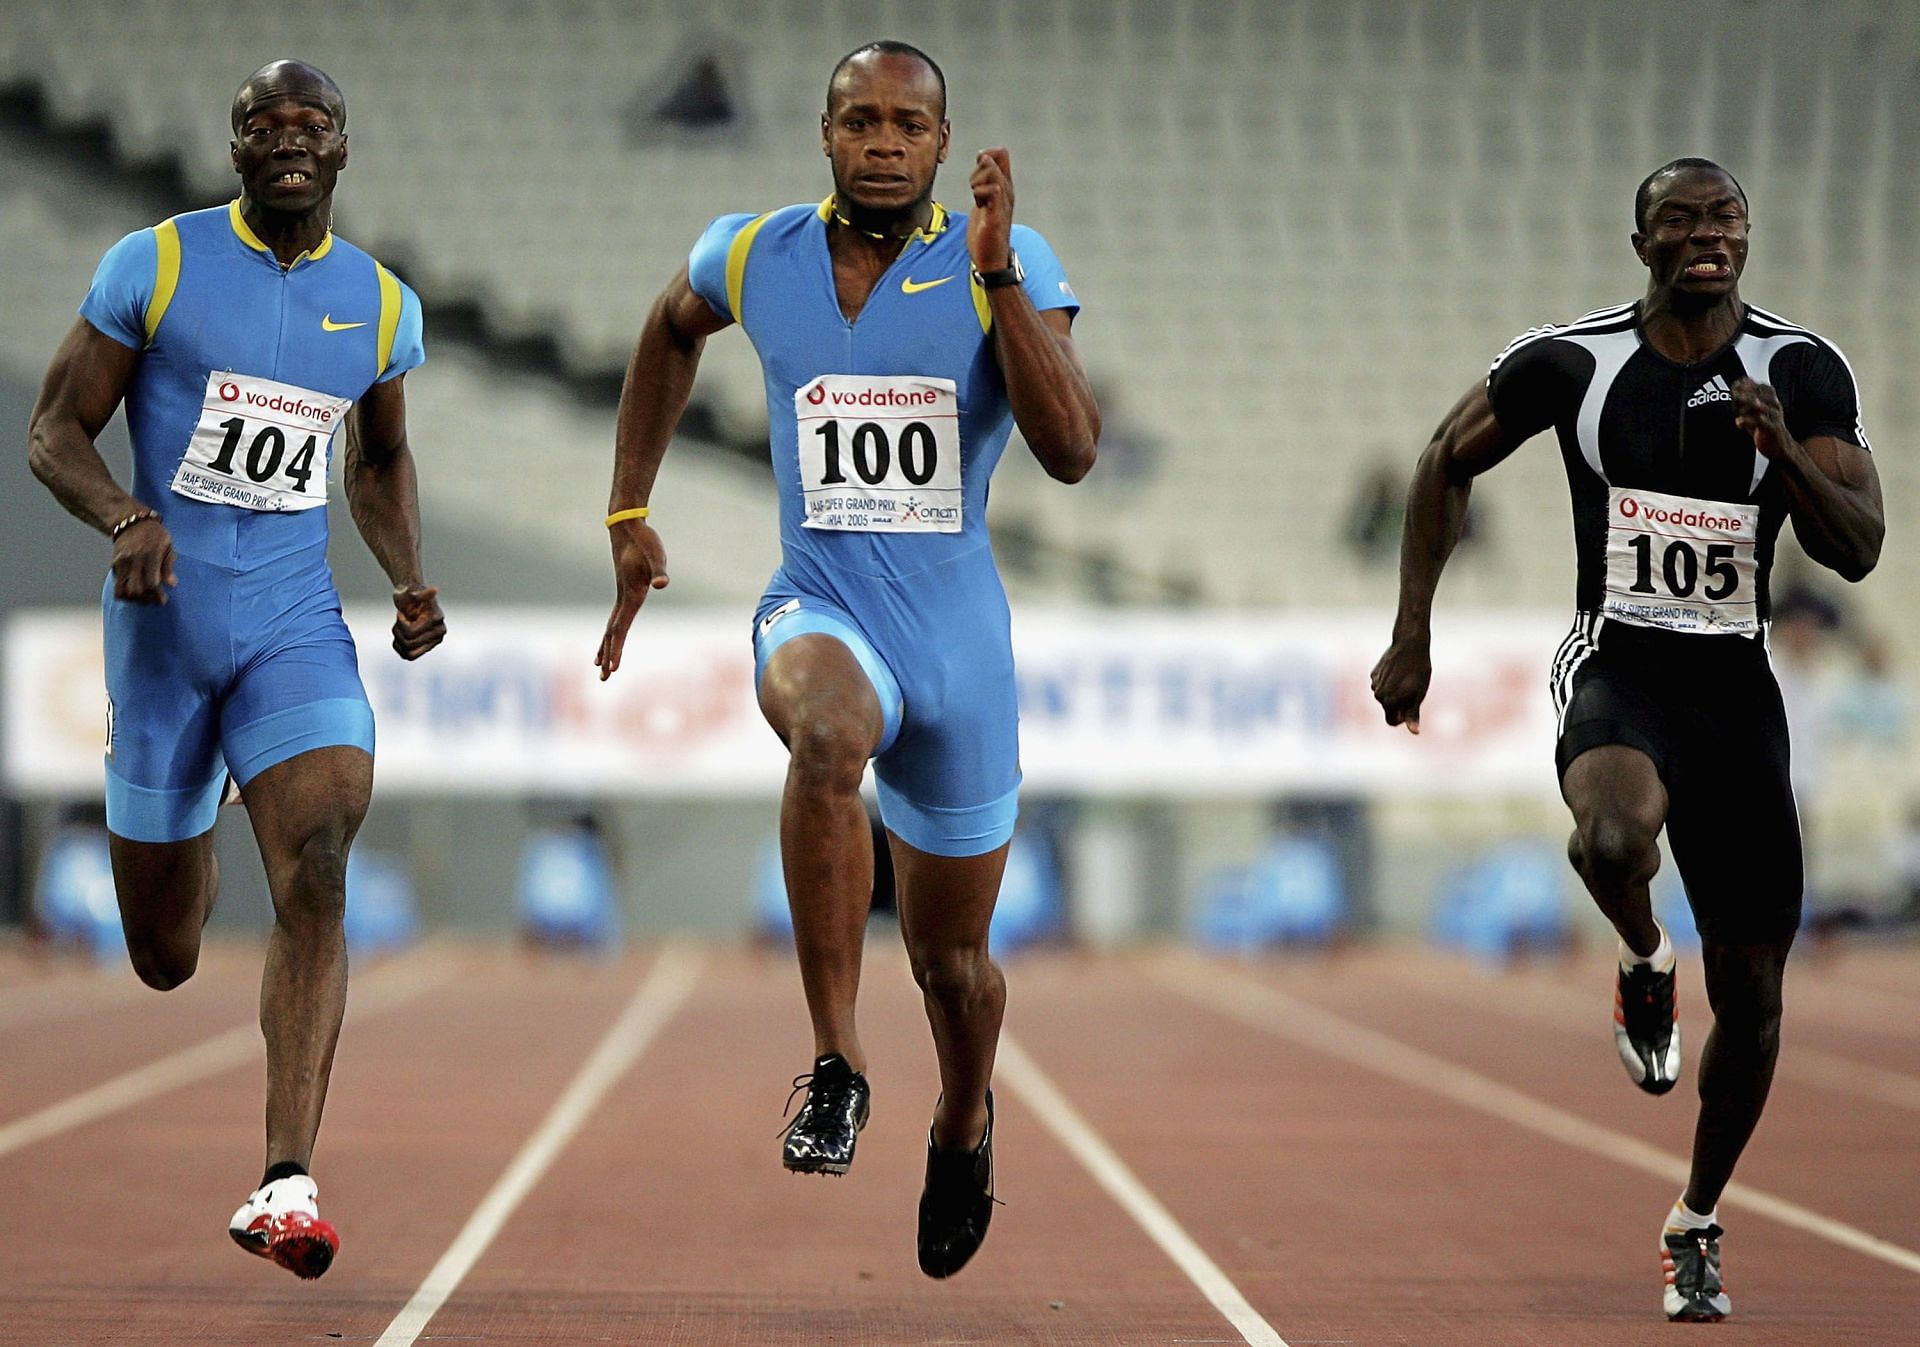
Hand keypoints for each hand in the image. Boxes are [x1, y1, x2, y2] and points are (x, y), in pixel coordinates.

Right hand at [110, 515, 176, 604]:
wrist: (131, 522)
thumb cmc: (154, 534)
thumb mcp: (168, 545)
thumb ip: (169, 565)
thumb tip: (172, 584)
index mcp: (150, 554)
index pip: (151, 582)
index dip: (157, 594)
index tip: (163, 600)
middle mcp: (134, 559)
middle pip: (136, 589)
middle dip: (146, 599)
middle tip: (154, 601)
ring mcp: (122, 563)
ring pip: (124, 590)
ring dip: (135, 599)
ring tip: (144, 599)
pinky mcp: (114, 565)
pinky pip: (117, 586)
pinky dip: (125, 594)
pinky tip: (134, 595)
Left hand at [390, 583, 444, 659]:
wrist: (409, 598)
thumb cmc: (408, 594)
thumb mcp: (410, 592)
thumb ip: (422, 593)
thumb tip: (434, 590)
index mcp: (437, 619)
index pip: (411, 633)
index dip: (400, 623)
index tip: (401, 612)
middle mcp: (439, 633)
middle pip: (409, 644)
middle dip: (398, 631)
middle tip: (400, 619)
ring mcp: (434, 642)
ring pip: (408, 653)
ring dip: (399, 640)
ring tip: (400, 627)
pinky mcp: (427, 648)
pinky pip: (408, 656)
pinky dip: (399, 646)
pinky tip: (400, 634)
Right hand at [595, 520, 668, 679]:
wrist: (627, 525)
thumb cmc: (645, 540)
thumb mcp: (657, 555)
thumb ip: (660, 571)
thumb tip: (662, 584)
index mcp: (630, 595)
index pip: (620, 628)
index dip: (617, 649)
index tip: (614, 668)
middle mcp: (623, 598)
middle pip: (612, 633)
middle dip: (608, 657)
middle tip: (604, 679)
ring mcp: (622, 594)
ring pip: (611, 627)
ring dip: (606, 647)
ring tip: (597, 666)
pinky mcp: (625, 589)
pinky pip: (616, 617)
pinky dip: (611, 631)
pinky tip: (610, 636)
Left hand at [967, 148, 1013, 271]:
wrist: (992, 258)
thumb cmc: (987, 231)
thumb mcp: (984, 201)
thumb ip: (984, 183)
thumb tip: (982, 160)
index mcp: (1004, 187)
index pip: (1002, 154)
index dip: (986, 155)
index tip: (977, 172)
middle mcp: (1007, 192)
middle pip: (995, 159)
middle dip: (978, 168)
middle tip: (973, 187)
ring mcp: (1003, 203)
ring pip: (993, 174)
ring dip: (977, 181)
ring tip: (975, 197)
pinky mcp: (996, 216)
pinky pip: (993, 192)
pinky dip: (981, 193)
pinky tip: (978, 204)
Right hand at [1369, 634, 1431, 734]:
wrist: (1409, 644)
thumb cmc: (1418, 670)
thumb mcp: (1419, 693)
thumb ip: (1413, 714)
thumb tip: (1414, 732)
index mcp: (1388, 701)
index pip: (1392, 721)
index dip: (1403, 718)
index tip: (1412, 707)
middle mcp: (1377, 693)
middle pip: (1388, 708)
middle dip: (1399, 704)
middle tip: (1413, 689)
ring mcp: (1374, 682)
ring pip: (1384, 696)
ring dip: (1394, 692)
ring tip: (1406, 678)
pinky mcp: (1374, 673)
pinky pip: (1381, 684)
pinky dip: (1389, 682)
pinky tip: (1399, 670)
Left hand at [1731, 378, 1790, 458]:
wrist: (1779, 446)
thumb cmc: (1765, 427)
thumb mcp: (1755, 412)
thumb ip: (1747, 400)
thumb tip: (1737, 384)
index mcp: (1772, 400)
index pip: (1761, 387)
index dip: (1747, 385)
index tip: (1734, 386)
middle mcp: (1775, 406)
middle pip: (1760, 395)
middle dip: (1744, 394)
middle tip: (1733, 395)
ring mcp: (1774, 417)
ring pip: (1760, 406)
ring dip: (1745, 405)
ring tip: (1736, 407)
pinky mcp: (1772, 429)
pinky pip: (1760, 422)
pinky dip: (1747, 421)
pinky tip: (1738, 422)